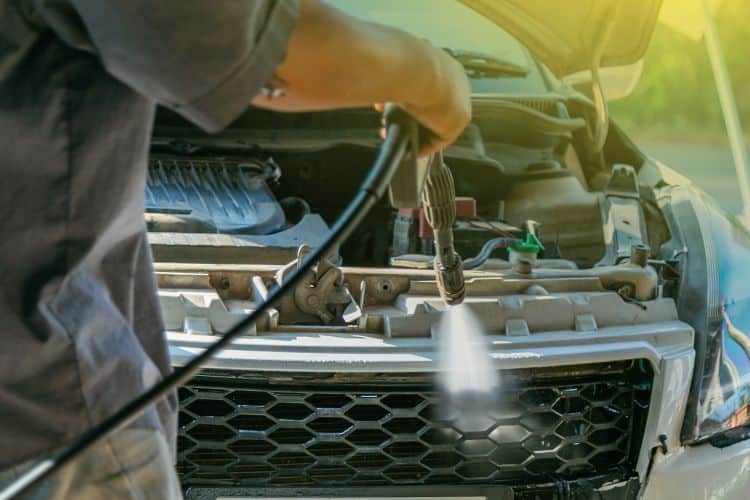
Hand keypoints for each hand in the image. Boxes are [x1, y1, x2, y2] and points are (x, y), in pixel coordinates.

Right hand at [256, 0, 470, 156]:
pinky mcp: (457, 120)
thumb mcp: (367, 51)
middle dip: (407, 117)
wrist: (405, 66)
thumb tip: (317, 48)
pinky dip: (422, 145)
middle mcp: (450, 76)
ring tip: (392, 134)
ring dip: (412, 130)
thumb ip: (351, 54)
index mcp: (432, 58)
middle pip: (427, 106)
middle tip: (386, 123)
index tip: (385, 106)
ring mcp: (457, 98)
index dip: (402, 98)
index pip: (420, 84)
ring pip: (431, 122)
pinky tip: (408, 147)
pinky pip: (439, 139)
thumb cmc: (385, 55)